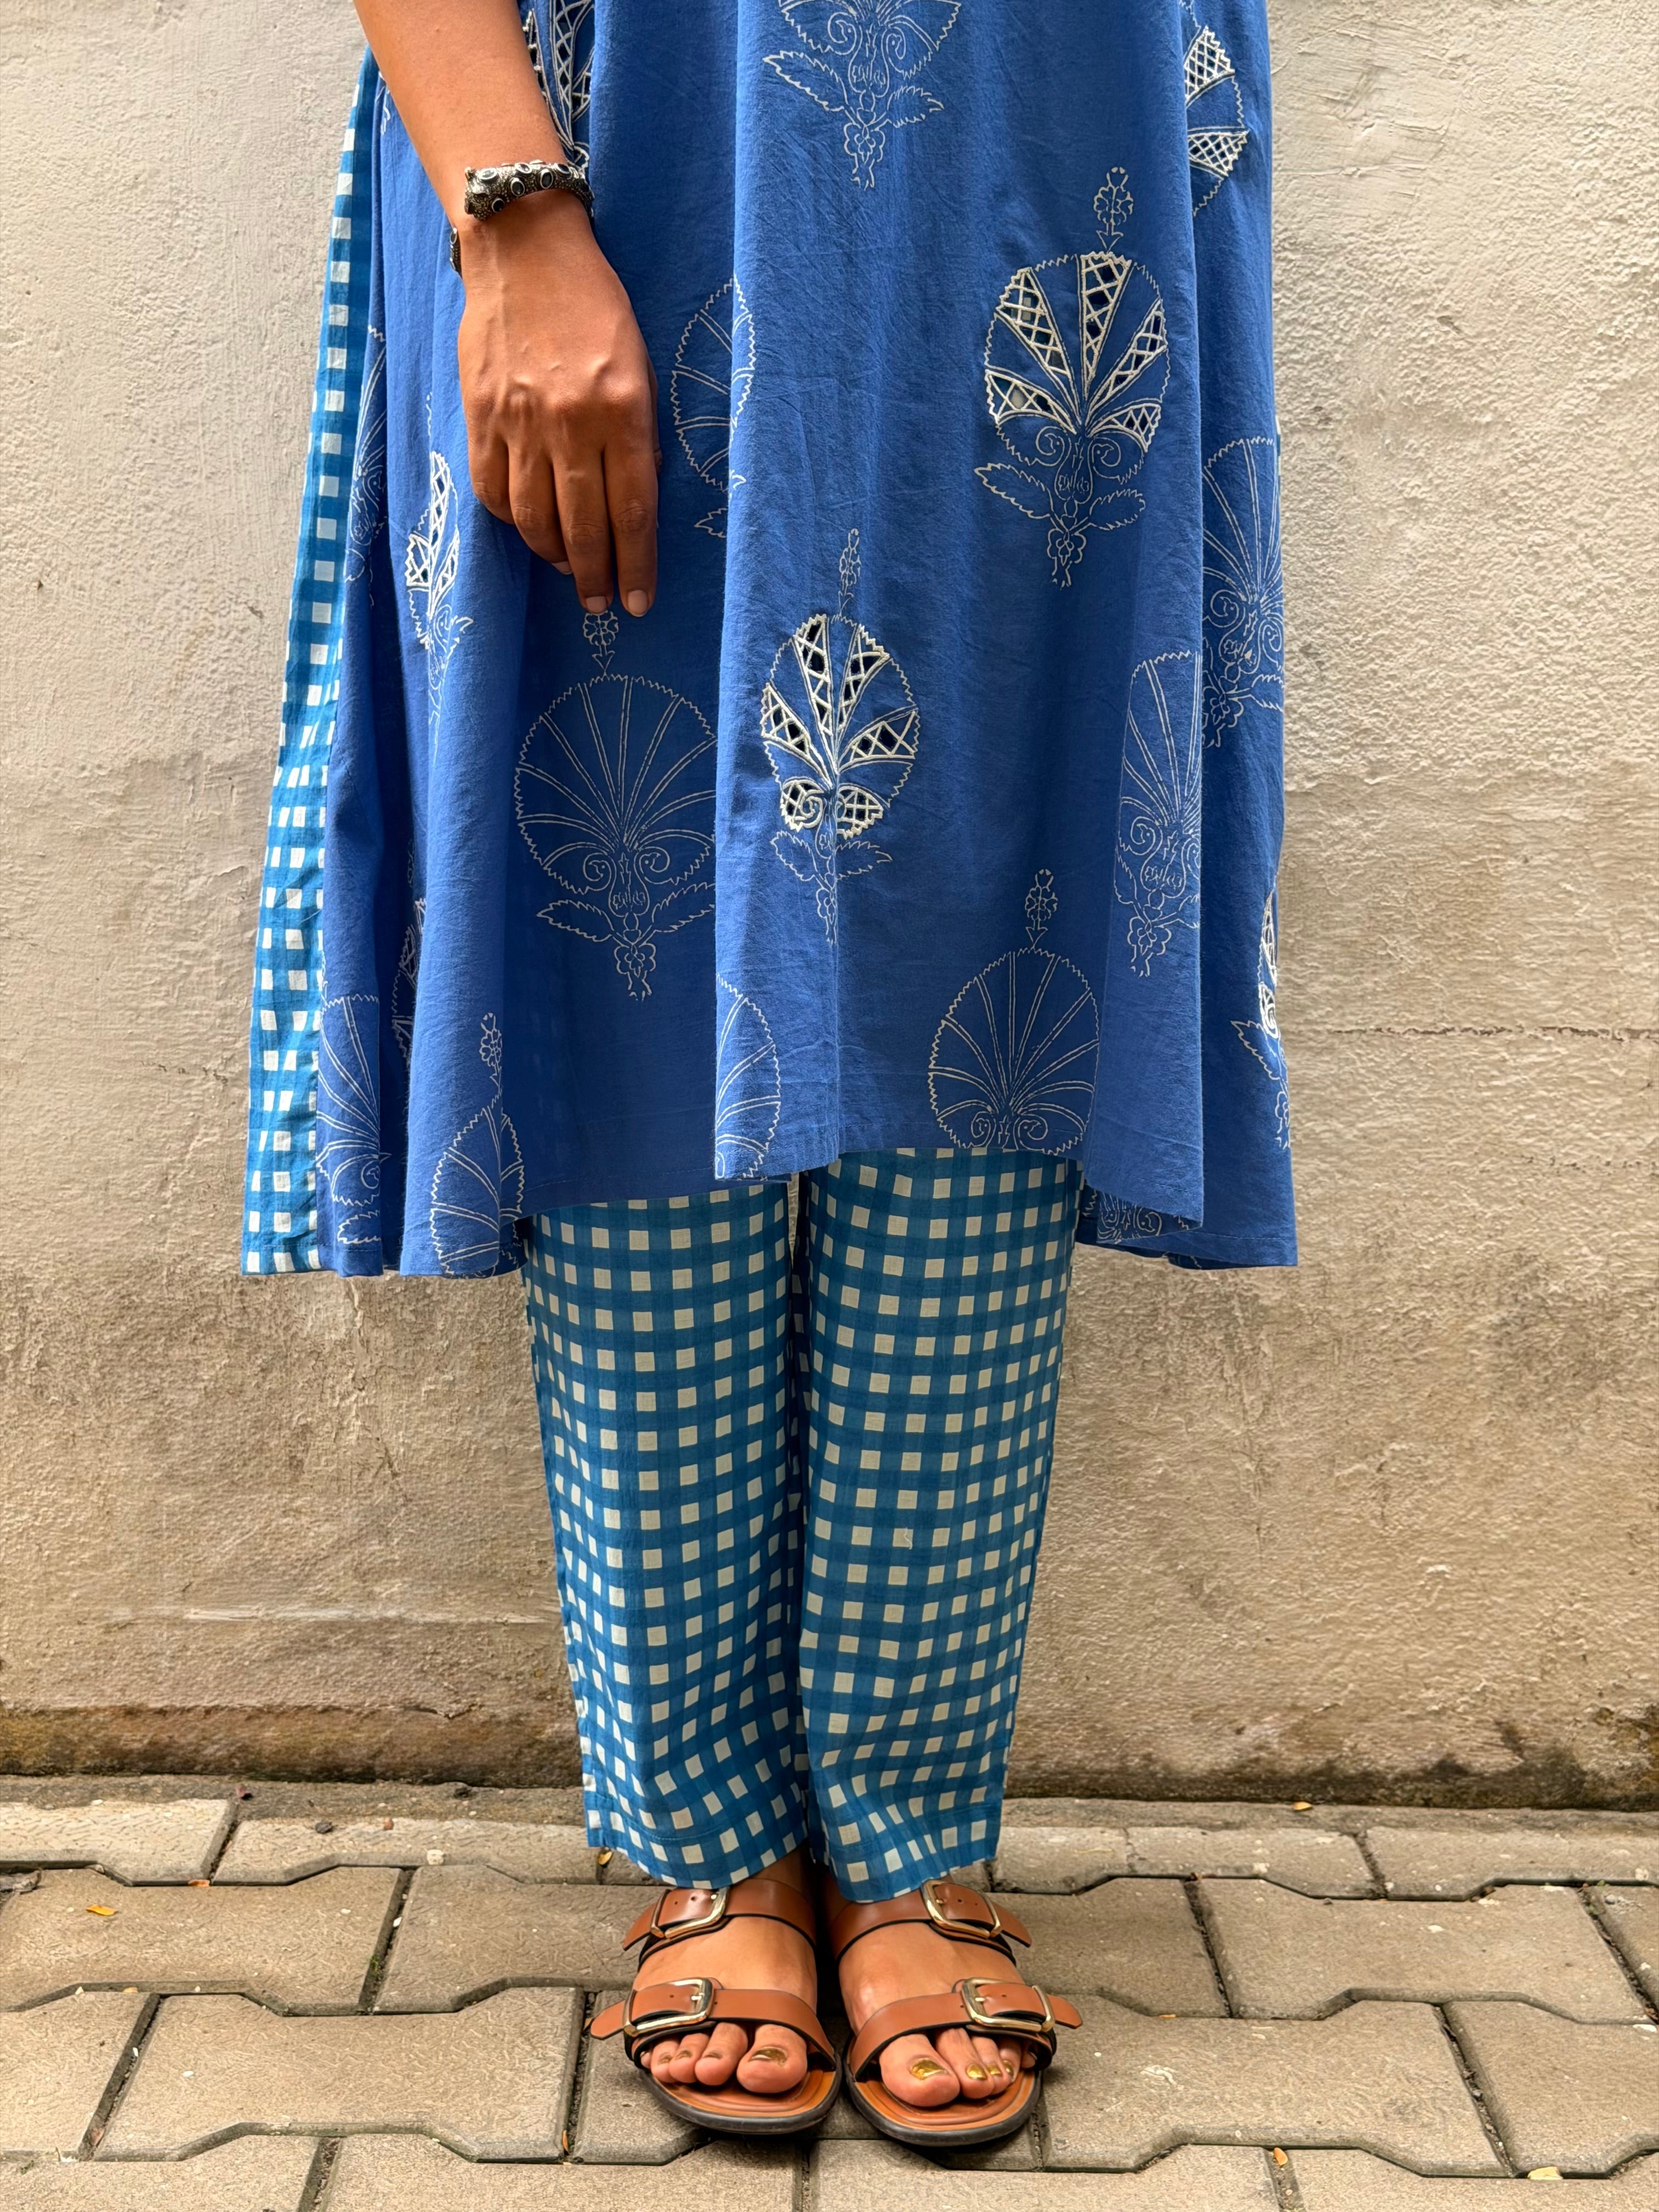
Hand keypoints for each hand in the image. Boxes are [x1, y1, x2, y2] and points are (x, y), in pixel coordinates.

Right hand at [456, 188, 661, 614]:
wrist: (525, 250)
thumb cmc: (595, 306)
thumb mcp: (639, 364)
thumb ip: (637, 434)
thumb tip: (632, 502)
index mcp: (621, 410)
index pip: (632, 511)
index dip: (636, 565)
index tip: (639, 602)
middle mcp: (570, 423)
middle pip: (583, 526)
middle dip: (594, 576)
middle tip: (600, 604)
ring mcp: (519, 422)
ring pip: (533, 517)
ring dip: (552, 555)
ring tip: (568, 570)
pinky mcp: (482, 415)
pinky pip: (493, 489)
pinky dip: (511, 519)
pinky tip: (527, 528)